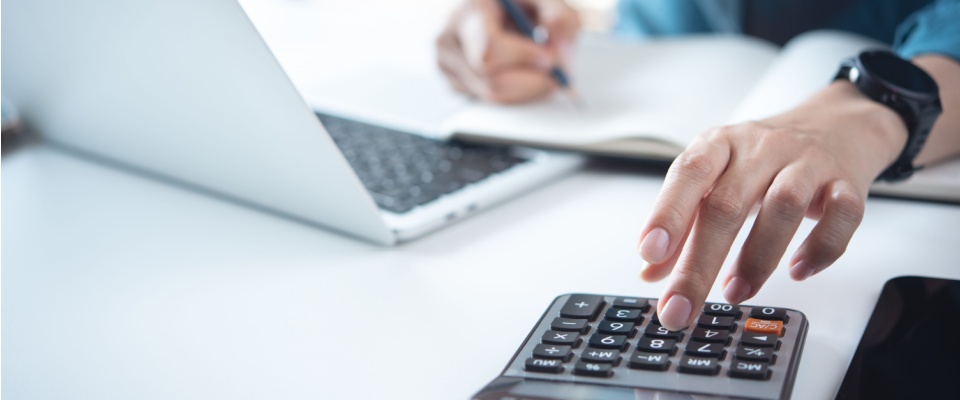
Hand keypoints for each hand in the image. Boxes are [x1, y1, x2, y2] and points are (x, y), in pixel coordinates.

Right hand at [436, 0, 578, 102]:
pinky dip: (515, 90)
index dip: (524, 59)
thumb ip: (561, 19)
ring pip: (493, 94)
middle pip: (492, 81)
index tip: (549, 57)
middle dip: (532, 80)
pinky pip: (490, 98)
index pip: (489, 50)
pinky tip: (519, 68)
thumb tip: (560, 56)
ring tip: (539, 64)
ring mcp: (447, 63)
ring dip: (527, 86)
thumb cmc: (517, 1)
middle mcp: (449, 38)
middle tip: (556, 72)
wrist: (495, 6)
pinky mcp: (453, 81)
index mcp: (468, 11)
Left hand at [637, 81, 908, 330]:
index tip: (649, 253)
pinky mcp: (847, 183)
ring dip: (757, 258)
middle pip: (729, 203)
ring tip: (735, 291)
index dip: (667, 213)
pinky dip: (820, 248)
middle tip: (681, 305)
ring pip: (783, 206)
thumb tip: (651, 271)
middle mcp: (762, 148)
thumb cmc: (762, 158)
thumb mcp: (715, 178)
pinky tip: (798, 270)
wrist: (835, 123)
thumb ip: (684, 223)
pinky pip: (842, 216)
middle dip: (701, 262)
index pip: (689, 173)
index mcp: (721, 144)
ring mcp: (807, 163)